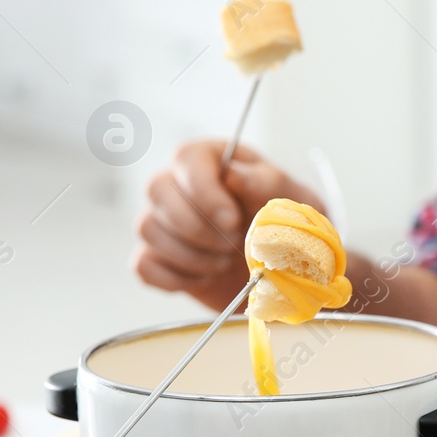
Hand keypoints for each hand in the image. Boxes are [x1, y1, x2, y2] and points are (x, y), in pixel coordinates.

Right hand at [133, 140, 324, 310]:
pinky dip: (174, 278)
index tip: (232, 220)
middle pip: (157, 189)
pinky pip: (144, 265)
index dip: (205, 191)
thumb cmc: (287, 225)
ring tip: (224, 263)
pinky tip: (204, 278)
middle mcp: (180, 184)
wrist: (280, 270)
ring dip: (189, 254)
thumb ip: (266, 183)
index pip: (187, 157)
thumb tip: (233, 174)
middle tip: (232, 245)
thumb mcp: (292, 200)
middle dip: (196, 226)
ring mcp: (164, 221)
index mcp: (213, 160)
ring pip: (147, 228)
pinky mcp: (157, 257)